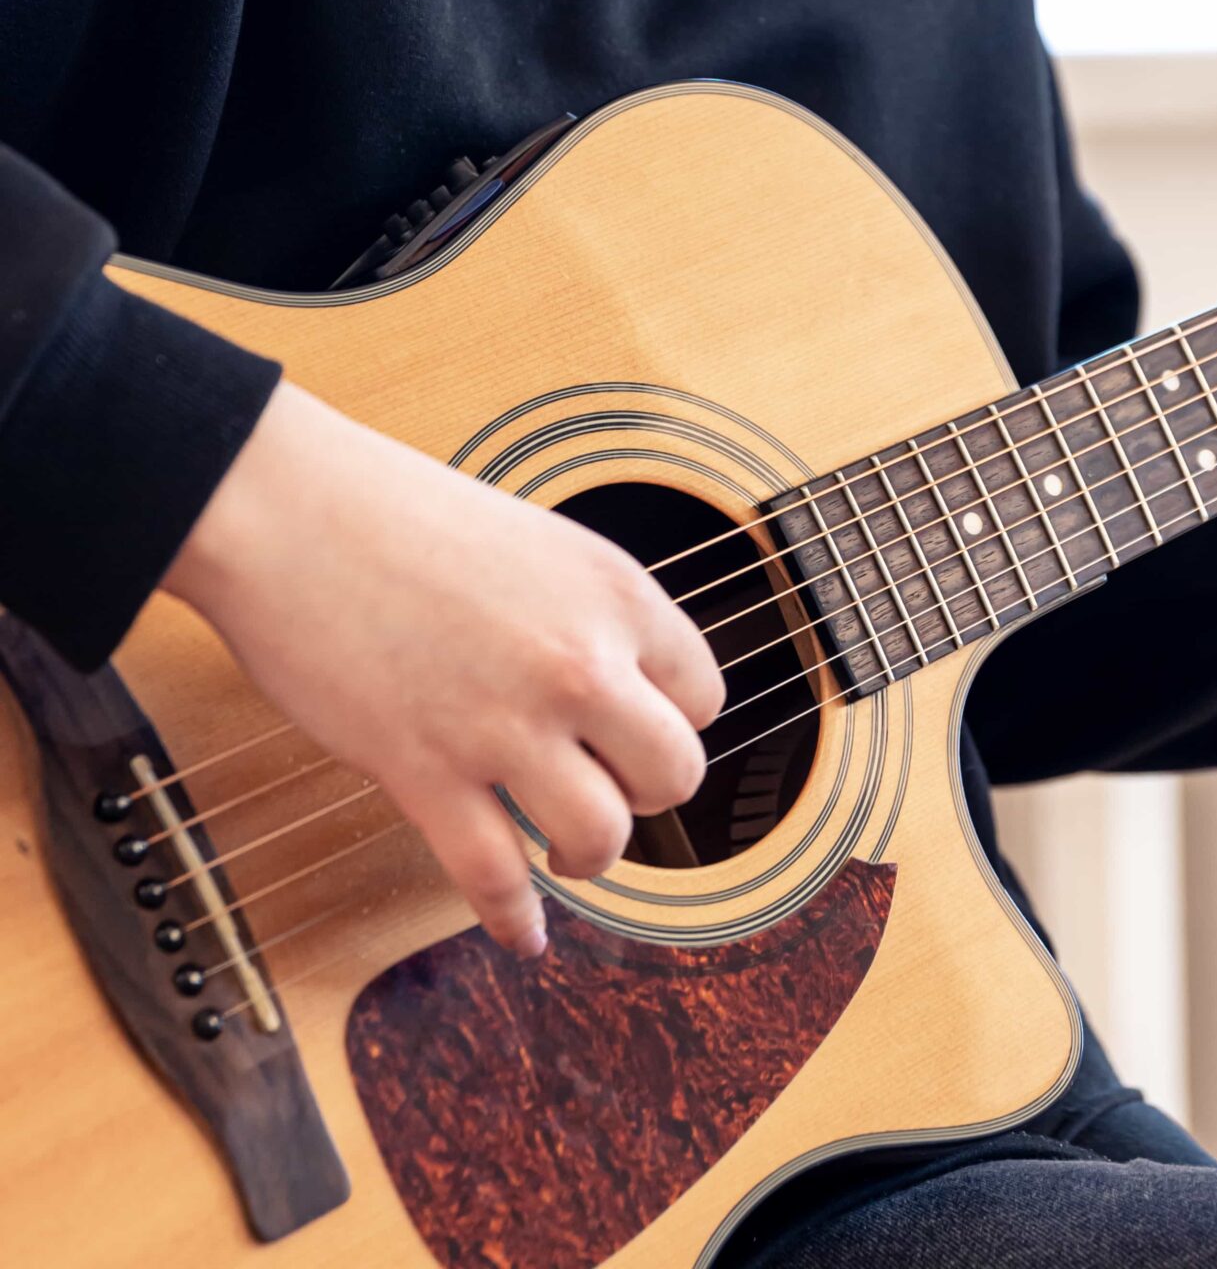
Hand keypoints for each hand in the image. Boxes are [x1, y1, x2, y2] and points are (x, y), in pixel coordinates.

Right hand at [163, 377, 724, 954]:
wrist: (290, 509)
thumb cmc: (396, 513)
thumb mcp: (533, 543)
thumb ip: (582, 617)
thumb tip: (615, 691)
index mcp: (613, 592)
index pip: (702, 696)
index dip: (672, 725)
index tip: (637, 737)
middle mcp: (578, 660)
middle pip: (675, 775)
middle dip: (645, 797)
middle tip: (604, 790)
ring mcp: (505, 722)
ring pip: (600, 838)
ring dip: (586, 857)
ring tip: (559, 848)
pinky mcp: (426, 773)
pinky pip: (494, 879)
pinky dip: (515, 921)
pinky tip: (523, 932)